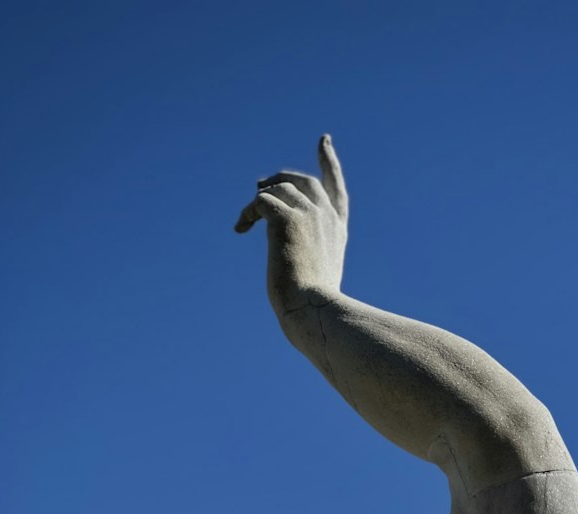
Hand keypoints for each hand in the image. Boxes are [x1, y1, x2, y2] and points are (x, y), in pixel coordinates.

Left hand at [235, 134, 348, 322]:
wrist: (313, 310)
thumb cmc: (313, 305)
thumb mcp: (316, 273)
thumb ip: (307, 251)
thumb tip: (280, 242)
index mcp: (337, 230)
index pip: (335, 187)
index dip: (329, 163)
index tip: (323, 141)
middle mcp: (326, 217)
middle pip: (303, 180)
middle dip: (280, 178)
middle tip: (259, 186)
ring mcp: (310, 215)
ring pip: (279, 188)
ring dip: (259, 200)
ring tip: (246, 221)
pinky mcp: (288, 219)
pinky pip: (260, 201)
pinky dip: (247, 213)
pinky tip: (240, 230)